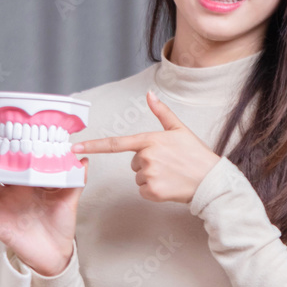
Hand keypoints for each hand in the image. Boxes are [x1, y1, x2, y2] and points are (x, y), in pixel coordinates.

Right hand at [0, 149, 87, 276]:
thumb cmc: (61, 224)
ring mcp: (2, 212)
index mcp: (24, 186)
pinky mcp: (0, 228)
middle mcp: (10, 196)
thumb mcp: (70, 199)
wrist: (58, 252)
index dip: (0, 152)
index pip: (8, 165)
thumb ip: (76, 179)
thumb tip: (83, 159)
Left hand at [72, 91, 218, 203]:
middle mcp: (146, 157)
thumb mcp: (179, 129)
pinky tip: (169, 186)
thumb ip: (161, 112)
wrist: (211, 180)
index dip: (94, 145)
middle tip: (168, 164)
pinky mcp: (152, 192)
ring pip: (138, 177)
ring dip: (150, 178)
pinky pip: (143, 191)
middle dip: (147, 164)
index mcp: (149, 140)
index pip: (115, 143)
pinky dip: (154, 191)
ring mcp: (149, 175)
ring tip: (171, 174)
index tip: (75, 148)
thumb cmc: (196, 154)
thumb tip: (150, 95)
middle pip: (133, 163)